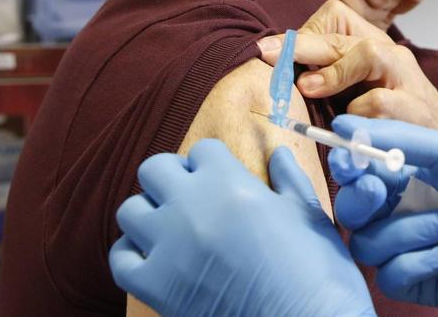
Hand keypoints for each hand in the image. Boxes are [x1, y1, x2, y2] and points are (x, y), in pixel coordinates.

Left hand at [109, 139, 374, 316]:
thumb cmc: (318, 272)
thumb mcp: (311, 216)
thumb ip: (289, 180)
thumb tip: (279, 153)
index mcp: (231, 185)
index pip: (202, 150)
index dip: (214, 163)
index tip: (224, 178)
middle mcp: (191, 209)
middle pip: (154, 169)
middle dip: (172, 177)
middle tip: (193, 196)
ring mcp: (168, 249)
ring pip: (130, 210)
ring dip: (149, 213)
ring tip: (172, 227)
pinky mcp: (155, 287)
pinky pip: (119, 259)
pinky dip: (132, 254)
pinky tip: (156, 258)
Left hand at [257, 0, 437, 134]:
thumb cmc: (390, 120)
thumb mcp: (355, 92)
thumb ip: (328, 78)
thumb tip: (284, 74)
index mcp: (373, 44)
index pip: (335, 17)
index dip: (303, 34)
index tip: (272, 52)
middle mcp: (391, 53)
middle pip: (342, 37)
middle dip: (300, 46)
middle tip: (265, 54)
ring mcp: (405, 76)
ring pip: (367, 54)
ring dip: (333, 73)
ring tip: (308, 88)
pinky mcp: (415, 106)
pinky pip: (378, 102)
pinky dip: (359, 113)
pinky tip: (351, 126)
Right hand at [331, 116, 437, 316]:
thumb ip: (400, 138)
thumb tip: (345, 124)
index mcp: (412, 178)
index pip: (361, 172)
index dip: (348, 165)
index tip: (349, 159)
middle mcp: (405, 212)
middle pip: (352, 211)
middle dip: (360, 199)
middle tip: (381, 190)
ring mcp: (410, 249)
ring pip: (367, 245)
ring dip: (406, 232)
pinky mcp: (418, 283)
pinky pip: (389, 276)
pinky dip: (418, 263)